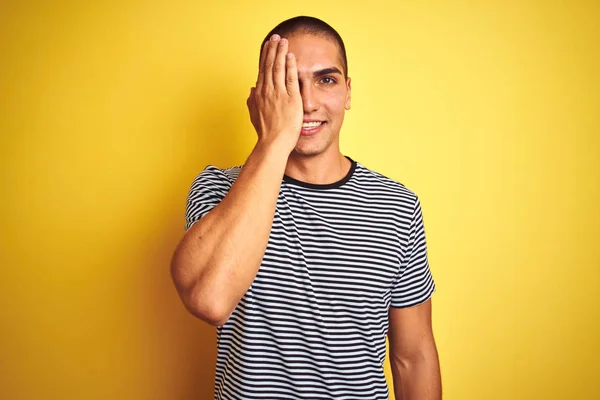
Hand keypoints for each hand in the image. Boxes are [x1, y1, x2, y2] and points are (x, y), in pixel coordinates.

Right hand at [247, 34, 302, 152]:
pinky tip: (290, 56)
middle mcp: (267, 92)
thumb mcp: (255, 115)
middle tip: (275, 37)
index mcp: (259, 94)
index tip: (267, 46)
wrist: (273, 144)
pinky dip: (289, 66)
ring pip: (278, 68)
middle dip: (272, 50)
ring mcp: (278, 95)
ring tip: (283, 41)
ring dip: (280, 53)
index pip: (262, 71)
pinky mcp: (290, 99)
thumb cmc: (266, 133)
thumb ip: (252, 101)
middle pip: (269, 66)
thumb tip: (251, 90)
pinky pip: (289, 79)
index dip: (265, 57)